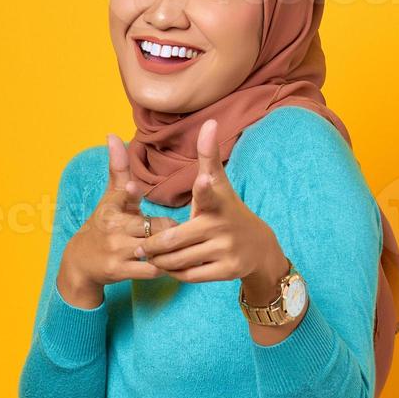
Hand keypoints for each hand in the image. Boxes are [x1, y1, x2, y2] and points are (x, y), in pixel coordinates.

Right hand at [57, 134, 177, 307]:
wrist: (81, 262)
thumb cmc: (104, 223)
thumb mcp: (109, 197)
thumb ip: (117, 168)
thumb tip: (112, 134)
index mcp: (111, 208)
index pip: (121, 197)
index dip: (128, 193)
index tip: (133, 187)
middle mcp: (112, 228)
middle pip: (151, 226)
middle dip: (169, 228)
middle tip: (187, 229)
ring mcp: (116, 251)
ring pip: (153, 249)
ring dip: (170, 249)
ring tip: (187, 247)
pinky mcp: (119, 271)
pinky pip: (150, 270)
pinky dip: (163, 267)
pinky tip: (174, 264)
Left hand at [138, 119, 287, 291]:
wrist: (258, 247)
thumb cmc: (227, 210)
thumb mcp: (219, 184)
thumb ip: (209, 156)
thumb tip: (209, 122)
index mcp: (217, 202)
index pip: (210, 193)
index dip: (205, 187)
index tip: (203, 180)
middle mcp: (222, 226)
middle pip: (174, 240)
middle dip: (153, 246)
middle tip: (139, 247)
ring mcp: (226, 250)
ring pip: (179, 260)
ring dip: (161, 261)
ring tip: (151, 257)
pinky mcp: (227, 271)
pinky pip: (190, 275)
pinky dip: (176, 273)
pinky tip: (170, 267)